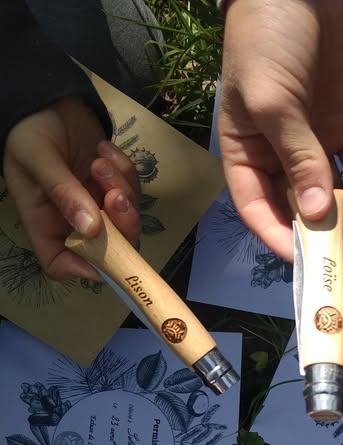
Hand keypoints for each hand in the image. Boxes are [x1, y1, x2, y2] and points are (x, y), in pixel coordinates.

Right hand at [3, 96, 140, 280]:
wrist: (44, 97)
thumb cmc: (28, 130)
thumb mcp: (38, 158)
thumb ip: (64, 192)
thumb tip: (91, 229)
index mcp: (45, 224)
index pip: (62, 264)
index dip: (84, 268)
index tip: (104, 252)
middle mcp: (72, 223)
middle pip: (109, 249)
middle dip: (120, 226)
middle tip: (115, 194)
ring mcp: (96, 206)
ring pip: (127, 221)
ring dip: (122, 191)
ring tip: (99, 160)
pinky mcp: (112, 187)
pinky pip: (133, 191)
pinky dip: (125, 171)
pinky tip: (104, 149)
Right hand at [218, 0, 342, 260]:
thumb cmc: (267, 39)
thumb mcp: (272, 100)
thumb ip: (296, 157)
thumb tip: (317, 211)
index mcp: (246, 151)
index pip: (256, 208)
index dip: (277, 236)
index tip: (303, 259)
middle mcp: (278, 154)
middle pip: (296, 206)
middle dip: (318, 228)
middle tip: (342, 245)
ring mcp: (314, 141)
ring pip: (330, 191)